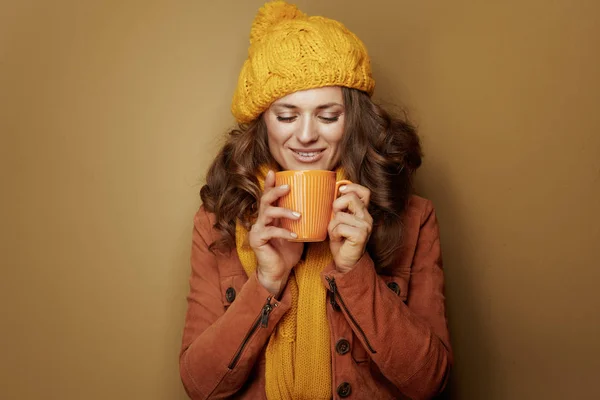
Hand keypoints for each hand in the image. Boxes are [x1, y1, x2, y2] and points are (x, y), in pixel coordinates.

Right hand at [248, 170, 303, 295]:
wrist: (279, 272)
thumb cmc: (288, 251)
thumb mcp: (297, 231)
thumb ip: (301, 219)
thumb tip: (320, 206)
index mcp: (269, 215)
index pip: (268, 196)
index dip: (270, 183)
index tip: (274, 171)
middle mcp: (260, 219)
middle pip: (265, 199)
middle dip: (275, 191)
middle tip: (289, 187)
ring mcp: (257, 229)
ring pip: (267, 213)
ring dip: (284, 211)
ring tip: (298, 215)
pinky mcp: (258, 240)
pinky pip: (270, 232)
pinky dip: (284, 232)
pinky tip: (294, 236)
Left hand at [328, 183, 372, 272]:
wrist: (346, 262)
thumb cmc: (341, 240)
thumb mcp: (339, 220)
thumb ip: (340, 208)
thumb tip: (334, 192)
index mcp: (363, 212)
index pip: (364, 191)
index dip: (352, 187)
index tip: (340, 191)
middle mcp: (367, 217)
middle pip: (351, 198)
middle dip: (337, 205)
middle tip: (335, 217)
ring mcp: (365, 226)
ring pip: (341, 215)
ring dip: (333, 225)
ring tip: (337, 234)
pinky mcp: (361, 235)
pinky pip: (340, 227)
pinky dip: (334, 233)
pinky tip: (339, 240)